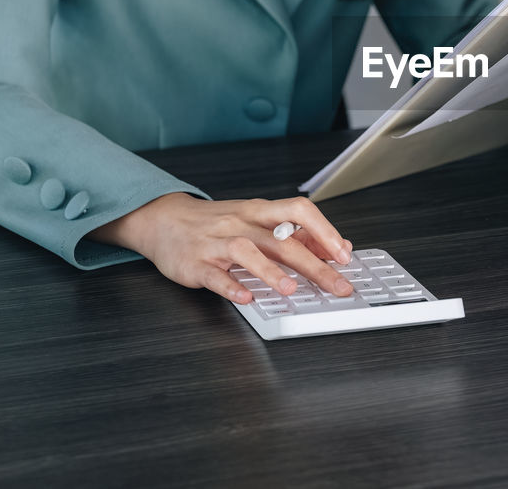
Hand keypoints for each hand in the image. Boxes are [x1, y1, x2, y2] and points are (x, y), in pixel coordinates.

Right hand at [88, 193, 354, 303]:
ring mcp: (216, 242)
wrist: (164, 219)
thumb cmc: (217, 222)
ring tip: (290, 289)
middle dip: (313, 264)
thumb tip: (338, 246)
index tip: (343, 254)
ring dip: (270, 271)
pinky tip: (245, 297)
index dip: (324, 231)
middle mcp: (241, 223)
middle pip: (281, 239)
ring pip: (246, 251)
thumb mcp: (257, 221)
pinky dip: (231, 286)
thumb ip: (296, 234)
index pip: (299, 211)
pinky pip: (214, 275)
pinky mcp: (195, 263)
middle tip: (336, 285)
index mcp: (260, 212)